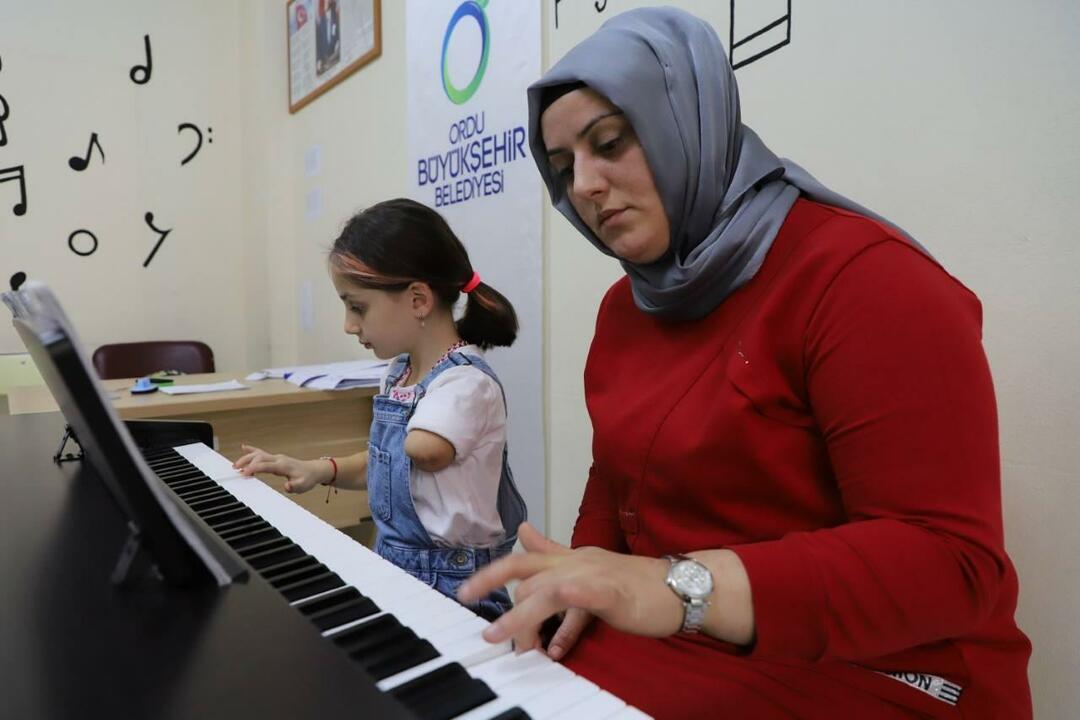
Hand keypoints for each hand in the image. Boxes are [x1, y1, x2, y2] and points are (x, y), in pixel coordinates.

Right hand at [232, 443, 330, 493]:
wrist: (314, 471)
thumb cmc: (307, 478)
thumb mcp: (303, 485)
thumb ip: (294, 486)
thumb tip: (287, 486)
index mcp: (283, 465)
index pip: (266, 465)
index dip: (254, 468)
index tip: (244, 473)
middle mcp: (279, 459)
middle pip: (260, 457)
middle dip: (247, 462)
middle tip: (236, 469)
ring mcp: (277, 457)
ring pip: (259, 454)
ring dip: (247, 458)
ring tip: (235, 465)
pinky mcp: (276, 458)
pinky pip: (262, 452)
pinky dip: (252, 450)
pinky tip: (244, 447)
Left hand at [458, 523, 681, 652]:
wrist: (677, 585)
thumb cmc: (634, 582)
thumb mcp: (587, 563)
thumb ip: (553, 550)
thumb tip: (523, 532)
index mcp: (569, 557)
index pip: (523, 558)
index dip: (492, 572)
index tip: (466, 590)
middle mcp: (575, 561)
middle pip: (524, 567)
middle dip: (492, 586)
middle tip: (471, 608)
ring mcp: (592, 574)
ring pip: (546, 590)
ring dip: (521, 618)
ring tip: (504, 641)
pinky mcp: (611, 593)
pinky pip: (581, 601)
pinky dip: (564, 615)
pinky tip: (553, 637)